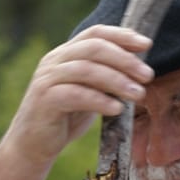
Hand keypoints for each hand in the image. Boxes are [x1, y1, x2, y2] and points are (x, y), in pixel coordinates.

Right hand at [2, 26, 153, 172]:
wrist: (31, 146)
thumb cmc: (63, 121)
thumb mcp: (88, 94)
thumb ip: (104, 81)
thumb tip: (137, 72)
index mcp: (65, 54)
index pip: (95, 34)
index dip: (121, 35)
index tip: (146, 44)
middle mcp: (55, 60)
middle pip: (94, 48)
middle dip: (125, 59)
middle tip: (147, 75)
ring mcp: (48, 79)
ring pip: (87, 70)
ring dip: (117, 80)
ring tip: (139, 94)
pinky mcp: (45, 100)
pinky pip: (76, 94)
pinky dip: (99, 100)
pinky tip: (117, 109)